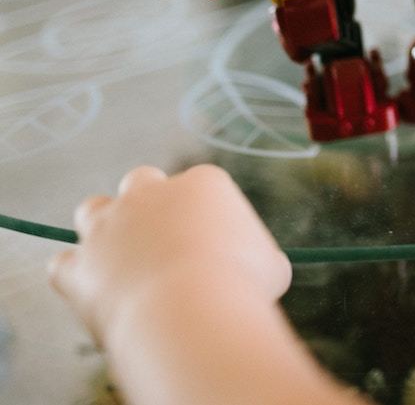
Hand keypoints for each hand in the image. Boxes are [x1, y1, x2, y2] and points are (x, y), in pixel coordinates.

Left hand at [48, 165, 290, 346]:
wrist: (189, 311)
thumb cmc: (241, 285)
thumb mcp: (271, 265)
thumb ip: (256, 256)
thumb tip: (261, 269)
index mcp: (202, 183)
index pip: (201, 186)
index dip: (207, 215)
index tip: (218, 245)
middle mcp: (149, 193)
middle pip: (141, 182)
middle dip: (149, 205)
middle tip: (167, 242)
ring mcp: (108, 226)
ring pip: (92, 209)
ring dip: (104, 228)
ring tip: (123, 259)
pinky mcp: (78, 265)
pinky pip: (64, 263)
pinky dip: (76, 274)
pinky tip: (96, 290)